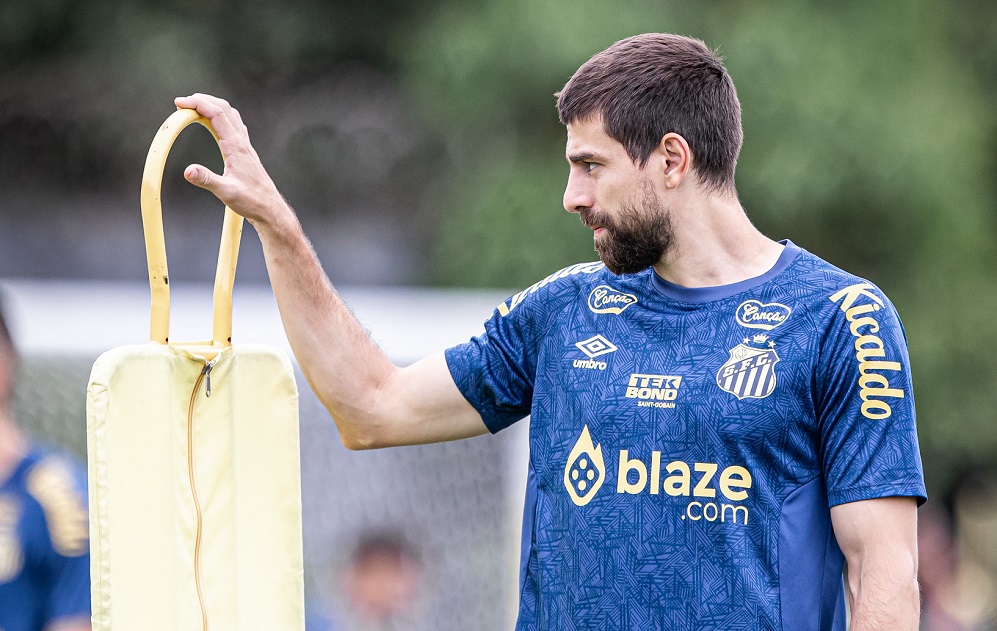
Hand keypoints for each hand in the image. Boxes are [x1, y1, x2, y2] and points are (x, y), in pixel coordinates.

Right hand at [173, 93, 288, 227]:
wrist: (269, 208)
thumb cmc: (251, 201)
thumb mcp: (226, 192)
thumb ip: (207, 180)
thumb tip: (188, 171)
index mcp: (236, 147)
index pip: (216, 114)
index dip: (197, 104)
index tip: (179, 103)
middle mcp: (242, 142)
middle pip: (224, 108)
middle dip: (202, 100)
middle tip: (182, 103)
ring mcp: (245, 146)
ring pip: (230, 115)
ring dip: (212, 106)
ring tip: (193, 109)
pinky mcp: (245, 152)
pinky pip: (234, 126)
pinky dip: (221, 117)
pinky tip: (214, 124)